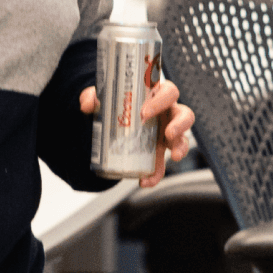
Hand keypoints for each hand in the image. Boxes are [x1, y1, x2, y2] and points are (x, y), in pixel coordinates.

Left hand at [79, 78, 195, 188]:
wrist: (112, 121)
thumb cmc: (117, 103)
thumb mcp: (105, 97)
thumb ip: (94, 96)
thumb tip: (87, 104)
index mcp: (157, 95)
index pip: (168, 92)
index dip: (162, 100)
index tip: (145, 112)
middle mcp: (167, 113)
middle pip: (185, 115)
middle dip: (180, 124)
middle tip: (168, 133)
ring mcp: (166, 134)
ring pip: (183, 139)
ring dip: (181, 147)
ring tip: (174, 156)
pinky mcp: (159, 152)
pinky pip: (163, 164)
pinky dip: (157, 174)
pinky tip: (146, 181)